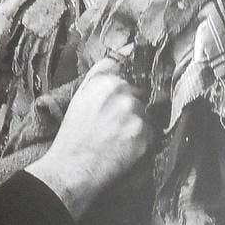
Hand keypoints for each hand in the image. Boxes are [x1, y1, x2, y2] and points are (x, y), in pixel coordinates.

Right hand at [25, 55, 148, 217]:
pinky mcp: (145, 134)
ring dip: (137, 123)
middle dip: (130, 106)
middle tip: (114, 125)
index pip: (126, 69)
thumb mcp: (79, 98)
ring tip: (118, 138)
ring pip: (146, 112)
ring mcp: (134, 113)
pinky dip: (142, 140)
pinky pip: (152, 132)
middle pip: (138, 92)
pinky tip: (125, 148)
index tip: (123, 93)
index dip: (125, 82)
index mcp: (102, 81)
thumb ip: (100, 75)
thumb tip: (123, 55)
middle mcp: (121, 92)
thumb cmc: (73, 136)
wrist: (73, 169)